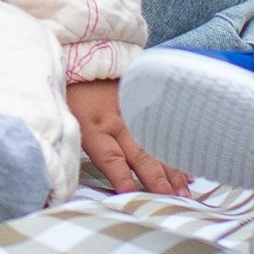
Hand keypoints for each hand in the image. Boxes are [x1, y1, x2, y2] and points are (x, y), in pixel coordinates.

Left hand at [67, 79, 187, 195]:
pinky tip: (188, 169)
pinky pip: (165, 129)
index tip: (132, 194)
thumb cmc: (71, 91)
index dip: (121, 175)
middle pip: (141, 154)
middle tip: (172, 200)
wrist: (82, 52)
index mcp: (94, 125)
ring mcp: (136, 110)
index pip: (110, 156)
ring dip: (172, 170)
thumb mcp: (65, 116)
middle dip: (157, 179)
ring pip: (157, 143)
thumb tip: (84, 174)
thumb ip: (80, 143)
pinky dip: (177, 150)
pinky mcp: (147, 102)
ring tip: (185, 191)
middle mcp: (118, 119)